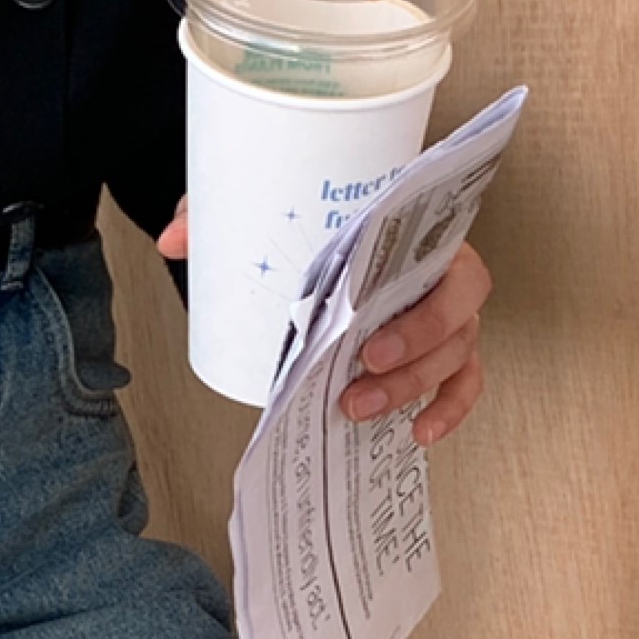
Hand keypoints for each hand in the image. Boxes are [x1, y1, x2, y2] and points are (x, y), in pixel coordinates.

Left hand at [158, 203, 491, 449]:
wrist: (315, 232)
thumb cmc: (307, 222)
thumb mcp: (259, 207)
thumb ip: (220, 215)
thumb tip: (176, 241)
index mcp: (409, 223)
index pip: (438, 240)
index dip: (414, 278)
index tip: (366, 316)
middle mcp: (439, 268)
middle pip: (458, 305)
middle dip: (415, 344)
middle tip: (362, 367)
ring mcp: (446, 314)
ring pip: (457, 350)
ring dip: (412, 385)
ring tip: (359, 406)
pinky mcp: (442, 352)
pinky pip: (462, 382)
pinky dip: (447, 410)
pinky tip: (418, 431)